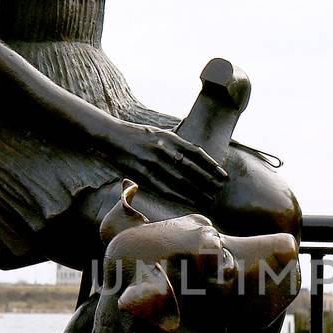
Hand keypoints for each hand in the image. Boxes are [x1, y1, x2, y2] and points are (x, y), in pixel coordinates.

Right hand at [106, 122, 227, 204]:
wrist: (111, 135)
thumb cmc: (137, 134)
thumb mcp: (159, 133)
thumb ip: (176, 143)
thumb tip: (195, 153)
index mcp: (170, 138)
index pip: (196, 153)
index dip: (211, 165)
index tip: (222, 175)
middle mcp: (164, 148)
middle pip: (191, 168)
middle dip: (207, 180)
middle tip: (218, 190)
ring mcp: (152, 161)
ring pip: (179, 179)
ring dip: (195, 190)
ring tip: (207, 198)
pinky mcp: (142, 172)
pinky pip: (163, 186)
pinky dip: (177, 194)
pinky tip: (187, 200)